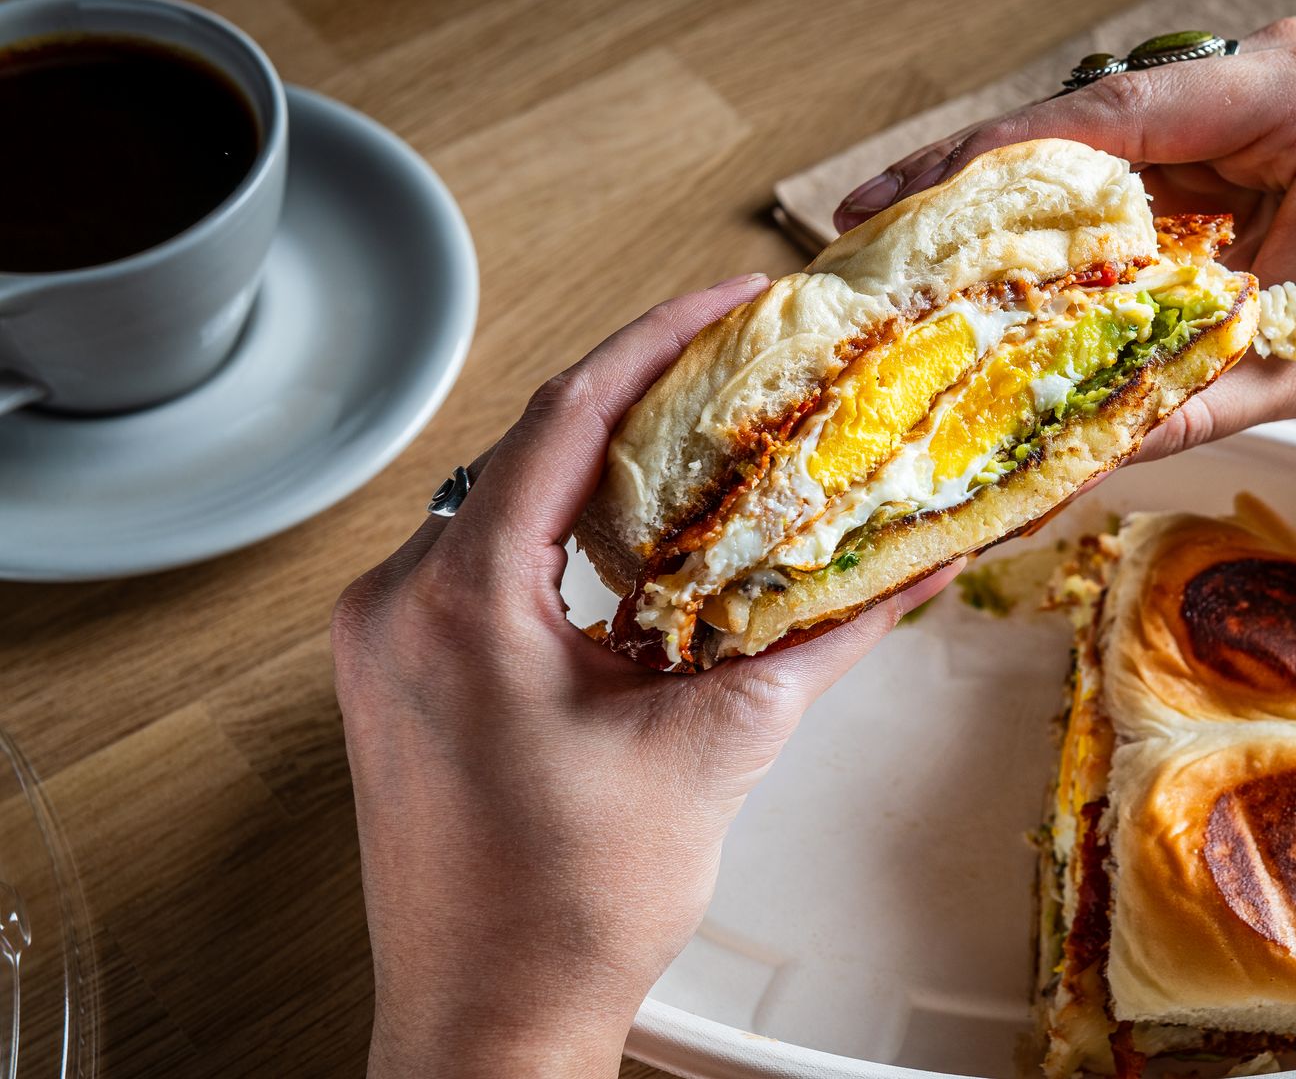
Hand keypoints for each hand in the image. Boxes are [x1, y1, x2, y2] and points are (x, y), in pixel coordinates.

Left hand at [331, 277, 958, 1077]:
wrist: (487, 1022)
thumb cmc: (566, 913)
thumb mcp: (710, 755)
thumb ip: (812, 650)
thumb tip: (897, 582)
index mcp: (458, 603)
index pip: (562, 418)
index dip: (656, 342)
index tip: (728, 302)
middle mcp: (397, 606)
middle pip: (528, 454)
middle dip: (637, 404)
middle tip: (735, 367)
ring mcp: (383, 644)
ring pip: (504, 510)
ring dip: (600, 477)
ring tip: (701, 447)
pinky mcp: (397, 681)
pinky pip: (483, 571)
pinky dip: (564, 545)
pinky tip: (636, 552)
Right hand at [851, 19, 1295, 675]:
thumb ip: (1178, 401)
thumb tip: (1054, 451)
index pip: (1124, 113)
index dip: (1007, 157)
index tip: (918, 196)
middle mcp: (1271, 77)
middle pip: (1094, 119)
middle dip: (985, 174)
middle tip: (876, 214)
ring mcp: (1251, 108)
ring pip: (1101, 147)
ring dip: (1013, 199)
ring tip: (910, 238)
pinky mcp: (1238, 149)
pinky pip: (1133, 179)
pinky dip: (1067, 224)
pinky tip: (993, 258)